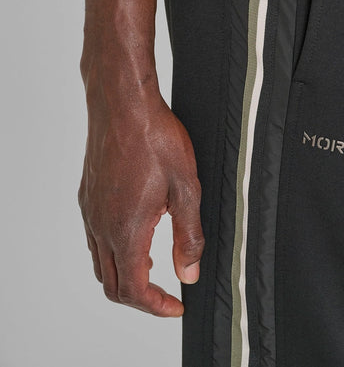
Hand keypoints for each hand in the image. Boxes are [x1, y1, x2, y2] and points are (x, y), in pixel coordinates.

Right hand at [78, 82, 203, 316]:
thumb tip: (188, 273)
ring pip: (101, 262)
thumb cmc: (156, 138)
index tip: (177, 305)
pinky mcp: (87, 194)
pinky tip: (137, 232)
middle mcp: (100, 225)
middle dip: (141, 298)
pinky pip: (95, 237)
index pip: (133, 290)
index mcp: (126, 229)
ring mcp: (90, 210)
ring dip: (126, 274)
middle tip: (167, 295)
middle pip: (112, 283)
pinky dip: (115, 250)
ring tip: (155, 266)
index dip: (156, 307)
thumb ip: (188, 235)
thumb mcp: (186, 188)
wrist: (123, 103)